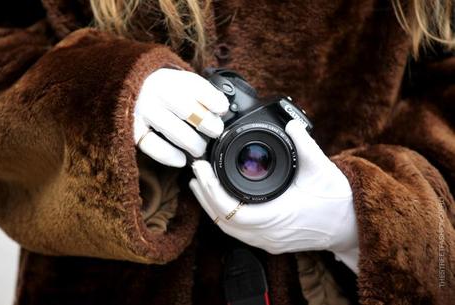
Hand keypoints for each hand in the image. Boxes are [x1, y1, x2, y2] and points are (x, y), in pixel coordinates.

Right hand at [133, 68, 228, 166]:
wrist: (132, 90)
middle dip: (208, 125)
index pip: (197, 87)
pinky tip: (181, 159)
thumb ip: (202, 93)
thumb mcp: (182, 83)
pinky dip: (169, 155)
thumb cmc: (166, 91)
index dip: (214, 100)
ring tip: (199, 148)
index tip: (222, 109)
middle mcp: (157, 92)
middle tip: (215, 131)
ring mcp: (144, 110)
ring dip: (193, 144)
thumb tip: (222, 110)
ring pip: (174, 131)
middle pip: (189, 111)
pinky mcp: (134, 128)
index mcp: (172, 78)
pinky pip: (153, 145)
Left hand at [189, 119, 358, 272]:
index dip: (210, 189)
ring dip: (211, 206)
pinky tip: (218, 201)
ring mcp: (269, 241)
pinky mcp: (271, 242)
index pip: (230, 210)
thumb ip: (305, 144)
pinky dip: (224, 215)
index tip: (202, 167)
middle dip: (204, 195)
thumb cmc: (338, 199)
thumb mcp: (322, 168)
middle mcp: (269, 234)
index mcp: (277, 216)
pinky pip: (238, 232)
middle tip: (196, 171)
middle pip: (222, 221)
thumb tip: (291, 124)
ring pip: (228, 229)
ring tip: (200, 183)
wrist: (352, 226)